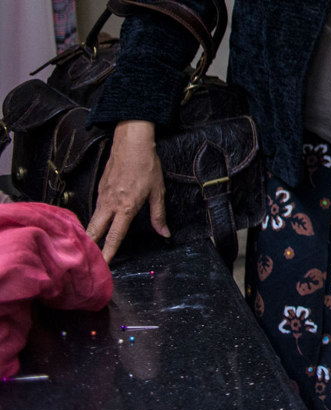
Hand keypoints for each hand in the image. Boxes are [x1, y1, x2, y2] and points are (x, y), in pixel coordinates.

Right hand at [85, 120, 168, 263]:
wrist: (131, 143)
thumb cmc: (147, 166)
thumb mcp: (158, 191)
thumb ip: (158, 215)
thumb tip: (165, 233)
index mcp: (126, 207)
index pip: (114, 235)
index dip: (107, 252)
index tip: (102, 266)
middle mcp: (110, 205)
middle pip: (94, 231)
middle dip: (89, 248)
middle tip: (87, 263)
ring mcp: (102, 197)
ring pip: (92, 221)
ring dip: (89, 236)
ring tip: (88, 250)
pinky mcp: (99, 189)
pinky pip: (94, 210)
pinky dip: (92, 221)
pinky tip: (96, 226)